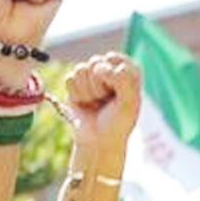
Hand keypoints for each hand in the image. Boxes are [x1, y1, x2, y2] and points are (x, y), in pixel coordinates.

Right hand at [65, 53, 141, 177]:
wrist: (98, 142)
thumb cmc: (117, 123)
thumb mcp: (129, 102)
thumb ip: (123, 79)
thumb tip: (101, 68)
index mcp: (125, 71)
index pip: (113, 58)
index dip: (111, 75)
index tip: (116, 93)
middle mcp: (108, 70)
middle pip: (95, 62)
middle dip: (98, 86)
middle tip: (105, 101)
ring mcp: (90, 77)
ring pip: (81, 70)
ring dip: (88, 92)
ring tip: (96, 103)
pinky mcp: (75, 86)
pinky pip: (70, 79)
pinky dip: (77, 95)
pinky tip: (85, 104)